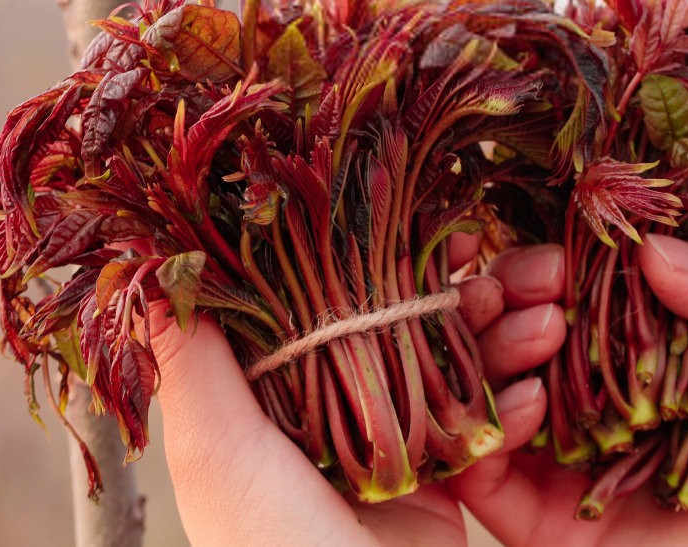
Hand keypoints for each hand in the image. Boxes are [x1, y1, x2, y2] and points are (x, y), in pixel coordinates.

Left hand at [146, 234, 564, 544]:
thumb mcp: (220, 455)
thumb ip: (192, 363)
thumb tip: (145, 263)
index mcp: (270, 395)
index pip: (325, 291)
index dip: (376, 248)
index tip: (426, 208)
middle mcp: (330, 406)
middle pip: (402, 316)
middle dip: (462, 286)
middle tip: (508, 263)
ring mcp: (390, 440)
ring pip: (454, 357)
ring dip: (504, 332)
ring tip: (542, 319)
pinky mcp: (442, 478)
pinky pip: (486, 419)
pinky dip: (518, 401)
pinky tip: (537, 390)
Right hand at [451, 235, 687, 545]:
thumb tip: (649, 248)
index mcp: (635, 348)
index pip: (567, 286)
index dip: (549, 259)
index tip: (561, 249)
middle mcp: (586, 395)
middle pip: (510, 325)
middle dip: (508, 290)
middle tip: (542, 283)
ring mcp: (556, 456)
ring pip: (482, 383)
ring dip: (495, 342)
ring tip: (543, 331)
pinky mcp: (536, 519)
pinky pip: (479, 468)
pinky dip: (489, 422)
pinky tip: (532, 402)